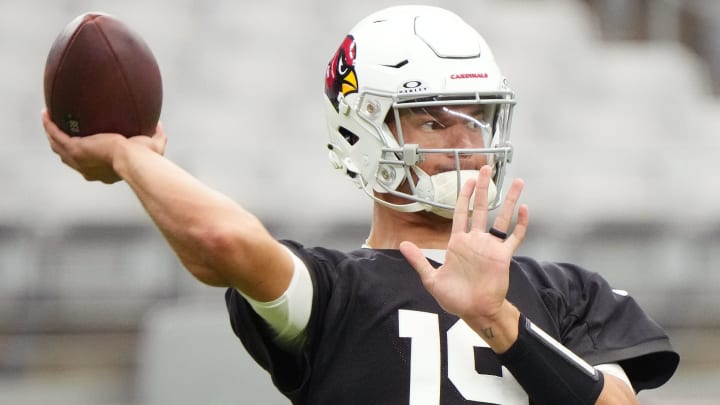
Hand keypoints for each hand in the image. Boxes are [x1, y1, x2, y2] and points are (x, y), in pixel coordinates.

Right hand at [42, 109, 166, 183]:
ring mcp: (78, 160)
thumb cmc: (146, 158)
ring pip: (58, 147)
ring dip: (52, 134)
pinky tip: (46, 113)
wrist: (134, 160)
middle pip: (69, 158)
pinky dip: (49, 125)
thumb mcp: (153, 145)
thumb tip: (158, 124)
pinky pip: (56, 135)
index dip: (86, 156)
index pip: (91, 165)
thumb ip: (157, 135)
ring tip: (49, 120)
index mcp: (104, 171)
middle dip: (64, 145)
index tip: (86, 143)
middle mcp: (87, 169)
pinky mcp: (74, 149)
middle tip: (61, 131)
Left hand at [400, 165, 528, 322]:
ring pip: (502, 218)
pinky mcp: (503, 256)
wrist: (475, 311)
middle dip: (483, 188)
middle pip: (481, 208)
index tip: (467, 179)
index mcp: (458, 243)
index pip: (461, 212)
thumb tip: (402, 244)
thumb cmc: (454, 298)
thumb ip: (418, 260)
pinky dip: (520, 223)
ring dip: (509, 200)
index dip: (463, 195)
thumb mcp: (431, 278)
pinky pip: (514, 237)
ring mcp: (491, 247)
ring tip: (518, 183)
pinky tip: (524, 208)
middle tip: (485, 168)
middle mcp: (476, 241)